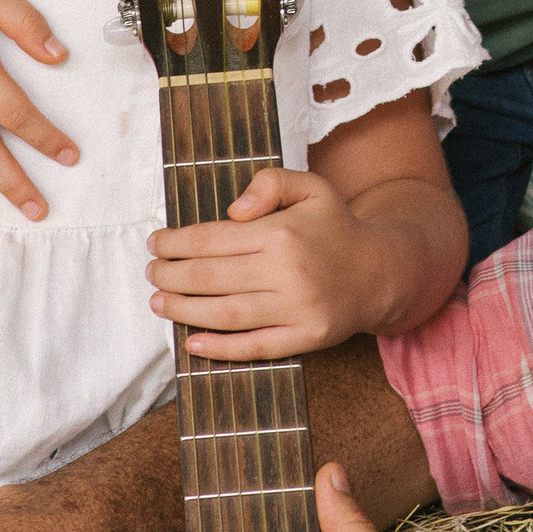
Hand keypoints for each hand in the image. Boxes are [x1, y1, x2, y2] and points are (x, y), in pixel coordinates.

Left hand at [148, 169, 378, 359]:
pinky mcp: (306, 338)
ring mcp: (297, 309)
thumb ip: (271, 182)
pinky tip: (191, 342)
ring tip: (159, 302)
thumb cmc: (335, 227)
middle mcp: (288, 272)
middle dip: (171, 276)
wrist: (380, 272)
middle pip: (211, 278)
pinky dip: (220, 348)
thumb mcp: (311, 187)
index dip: (176, 243)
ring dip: (184, 310)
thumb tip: (234, 210)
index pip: (212, 239)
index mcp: (282, 232)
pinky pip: (255, 346)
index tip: (155, 244)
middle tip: (152, 273)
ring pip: (226, 314)